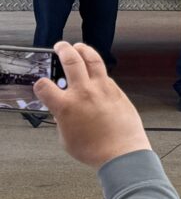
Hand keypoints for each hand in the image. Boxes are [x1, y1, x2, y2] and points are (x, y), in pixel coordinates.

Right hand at [34, 43, 150, 169]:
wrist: (122, 152)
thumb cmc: (95, 149)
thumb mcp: (67, 137)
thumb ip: (62, 120)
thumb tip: (62, 112)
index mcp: (65, 106)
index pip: (44, 87)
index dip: (40, 84)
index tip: (41, 84)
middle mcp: (84, 93)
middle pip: (71, 61)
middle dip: (63, 50)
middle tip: (60, 46)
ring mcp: (102, 89)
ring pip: (93, 60)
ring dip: (84, 50)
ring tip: (79, 46)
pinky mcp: (117, 91)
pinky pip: (106, 75)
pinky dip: (98, 70)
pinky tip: (95, 71)